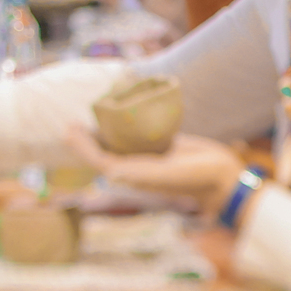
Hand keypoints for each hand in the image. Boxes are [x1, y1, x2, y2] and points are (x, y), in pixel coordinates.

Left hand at [65, 127, 246, 217]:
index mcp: (131, 174)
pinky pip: (141, 133)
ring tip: (94, 114)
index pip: (99, 159)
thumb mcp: (164, 175)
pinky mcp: (164, 146)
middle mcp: (137, 165)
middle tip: (74, 121)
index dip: (81, 146)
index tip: (70, 128)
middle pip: (106, 150)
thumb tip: (108, 173)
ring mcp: (150, 156)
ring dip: (107, 130)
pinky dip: (130, 123)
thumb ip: (138, 174)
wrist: (221, 178)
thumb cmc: (192, 179)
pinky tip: (126, 111)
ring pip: (122, 141)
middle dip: (89, 138)